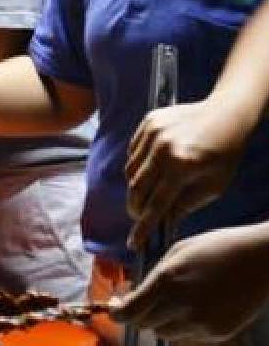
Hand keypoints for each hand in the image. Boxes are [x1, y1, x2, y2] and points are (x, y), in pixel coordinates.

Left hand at [113, 224, 268, 342]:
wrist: (260, 260)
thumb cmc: (216, 248)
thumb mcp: (176, 253)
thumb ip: (154, 277)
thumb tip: (134, 294)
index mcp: (167, 281)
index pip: (129, 311)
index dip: (117, 312)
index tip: (115, 307)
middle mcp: (181, 306)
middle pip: (145, 324)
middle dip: (139, 313)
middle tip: (142, 299)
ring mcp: (201, 323)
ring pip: (165, 332)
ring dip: (162, 320)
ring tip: (174, 300)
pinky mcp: (218, 333)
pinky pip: (189, 336)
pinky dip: (184, 326)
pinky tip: (195, 306)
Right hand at [125, 99, 246, 249]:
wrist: (225, 114)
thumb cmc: (225, 153)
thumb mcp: (213, 186)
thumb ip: (185, 204)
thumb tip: (164, 220)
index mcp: (182, 167)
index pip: (156, 204)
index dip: (144, 226)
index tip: (134, 243)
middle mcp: (162, 149)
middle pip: (136, 187)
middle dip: (135, 206)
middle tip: (138, 216)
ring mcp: (152, 132)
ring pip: (131, 169)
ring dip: (136, 185)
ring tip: (148, 190)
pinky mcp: (148, 122)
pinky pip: (133, 150)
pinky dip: (137, 164)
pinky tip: (151, 167)